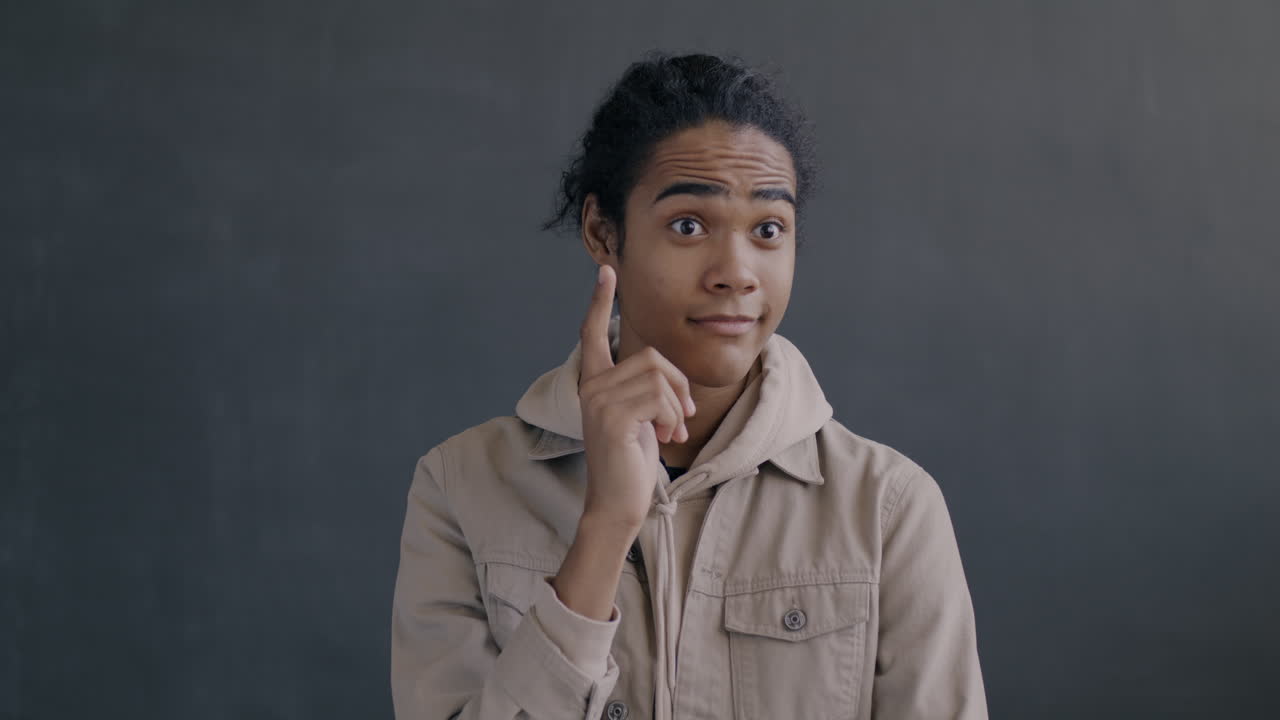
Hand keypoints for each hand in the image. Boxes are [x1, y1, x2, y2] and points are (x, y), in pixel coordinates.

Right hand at [576, 265, 696, 532]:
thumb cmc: (632, 460)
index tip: (607, 272)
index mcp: (594, 382)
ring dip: (676, 406)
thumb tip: (670, 379)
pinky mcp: (613, 417)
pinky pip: (659, 398)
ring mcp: (599, 401)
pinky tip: (668, 436)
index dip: (600, 302)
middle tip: (681, 414)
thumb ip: (646, 389)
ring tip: (672, 430)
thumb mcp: (641, 416)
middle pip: (650, 356)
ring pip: (659, 378)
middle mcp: (591, 386)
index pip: (593, 333)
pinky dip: (672, 416)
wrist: (619, 502)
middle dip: (677, 384)